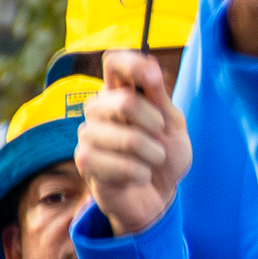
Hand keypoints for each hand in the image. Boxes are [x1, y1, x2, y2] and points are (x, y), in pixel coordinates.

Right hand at [76, 51, 193, 235]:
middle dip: (155, 124)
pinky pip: (118, 164)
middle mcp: (98, 109)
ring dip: (151, 155)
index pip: (114, 63)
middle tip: (161, 139)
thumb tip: (151, 63)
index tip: (154, 79)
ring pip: (126, 137)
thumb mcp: (173, 126)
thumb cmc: (164, 157)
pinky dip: (139, 173)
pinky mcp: (84, 160)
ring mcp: (88, 133)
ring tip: (152, 162)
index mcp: (120, 93)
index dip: (133, 65)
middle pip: (125, 101)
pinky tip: (139, 177)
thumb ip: (160, 98)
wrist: (158, 196)